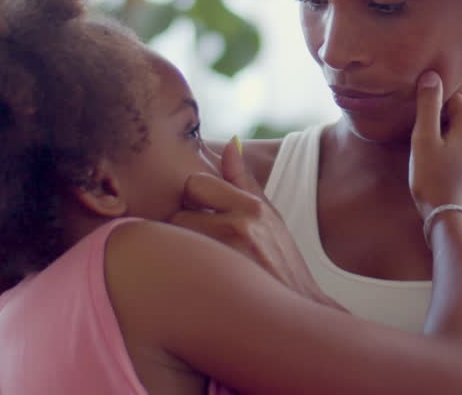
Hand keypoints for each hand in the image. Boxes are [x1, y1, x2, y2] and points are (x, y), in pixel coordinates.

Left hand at [169, 138, 344, 309]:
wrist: (291, 318)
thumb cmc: (279, 263)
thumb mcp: (269, 218)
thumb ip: (243, 181)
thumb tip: (230, 143)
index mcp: (252, 209)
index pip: (195, 184)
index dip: (193, 201)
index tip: (201, 215)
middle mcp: (237, 229)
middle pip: (177, 213)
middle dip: (182, 228)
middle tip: (196, 245)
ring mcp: (222, 258)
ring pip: (172, 241)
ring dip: (177, 251)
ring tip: (195, 265)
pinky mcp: (207, 286)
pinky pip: (171, 268)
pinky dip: (174, 273)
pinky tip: (188, 282)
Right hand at [407, 71, 461, 218]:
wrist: (453, 220)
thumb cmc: (433, 179)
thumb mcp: (423, 139)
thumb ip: (428, 104)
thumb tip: (432, 75)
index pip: (453, 101)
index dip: (436, 113)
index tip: (426, 133)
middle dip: (448, 129)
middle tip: (431, 152)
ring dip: (459, 146)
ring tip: (442, 166)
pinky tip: (455, 176)